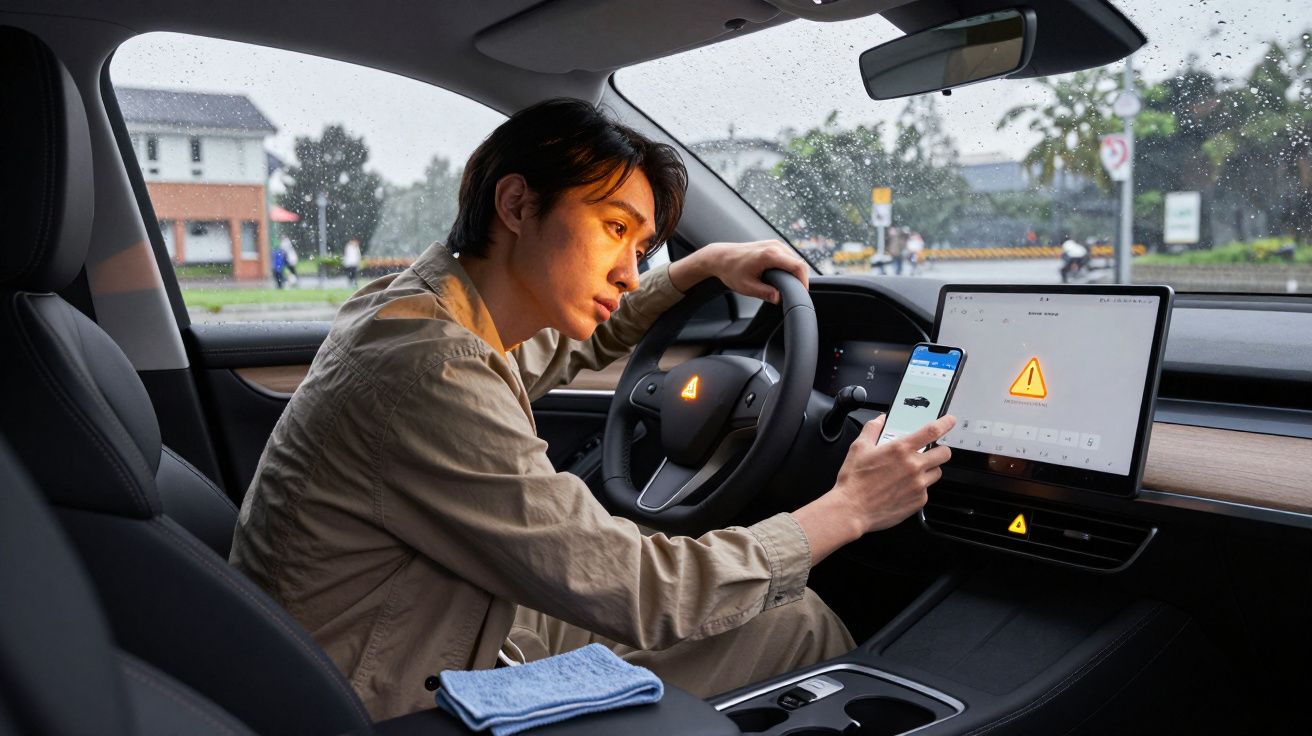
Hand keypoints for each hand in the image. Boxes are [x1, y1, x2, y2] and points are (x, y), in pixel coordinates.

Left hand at [668, 240, 809, 301]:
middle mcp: (775, 246)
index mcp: (770, 255)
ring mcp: (774, 243)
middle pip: (799, 263)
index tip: (802, 293)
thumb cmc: (730, 270)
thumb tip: (779, 298)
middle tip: (794, 294)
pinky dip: (789, 267)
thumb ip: (765, 293)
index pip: (798, 267)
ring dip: (794, 273)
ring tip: (789, 287)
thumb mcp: (746, 287)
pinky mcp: (773, 244)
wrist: (720, 257)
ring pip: (794, 259)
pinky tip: (783, 277)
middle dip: (800, 279)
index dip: (804, 282)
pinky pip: (788, 256)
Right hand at [792, 414, 954, 564]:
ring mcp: (918, 485)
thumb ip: (872, 429)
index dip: (945, 424)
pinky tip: (903, 488)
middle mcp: (914, 466)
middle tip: (930, 452)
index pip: (932, 431)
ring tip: (912, 472)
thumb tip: (879, 419)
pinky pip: (927, 490)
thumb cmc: (854, 481)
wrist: (852, 509)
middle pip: (944, 453)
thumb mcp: (859, 448)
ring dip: (929, 469)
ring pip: (937, 472)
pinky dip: (919, 488)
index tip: (949, 421)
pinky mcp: (918, 501)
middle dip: (940, 450)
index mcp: (900, 449)